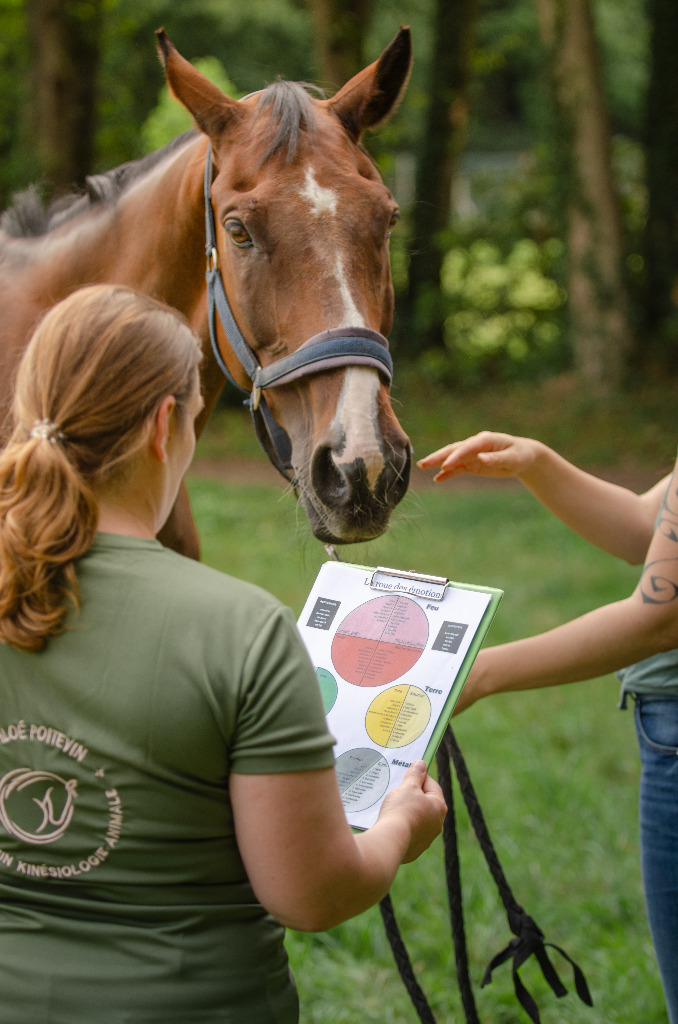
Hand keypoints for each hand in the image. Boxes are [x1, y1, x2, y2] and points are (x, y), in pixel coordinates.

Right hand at [377, 760, 446, 861]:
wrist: (390, 841)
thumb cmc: (401, 810)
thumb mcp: (408, 787)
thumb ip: (415, 774)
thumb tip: (421, 764)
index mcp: (439, 807)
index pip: (432, 785)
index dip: (419, 777)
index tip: (408, 774)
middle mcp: (437, 824)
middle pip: (425, 803)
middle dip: (412, 796)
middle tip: (398, 791)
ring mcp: (426, 839)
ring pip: (417, 819)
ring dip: (407, 812)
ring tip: (392, 808)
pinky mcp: (414, 850)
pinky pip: (408, 833)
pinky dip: (401, 827)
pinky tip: (391, 823)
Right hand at [417, 431, 541, 482]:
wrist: (523, 456)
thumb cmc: (520, 455)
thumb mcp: (512, 458)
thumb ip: (496, 458)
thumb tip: (481, 459)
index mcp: (484, 440)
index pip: (466, 447)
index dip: (455, 456)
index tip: (445, 465)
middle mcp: (475, 445)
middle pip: (453, 450)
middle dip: (438, 456)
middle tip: (423, 463)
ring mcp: (472, 454)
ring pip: (452, 458)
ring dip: (438, 462)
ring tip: (422, 467)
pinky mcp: (472, 463)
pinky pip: (458, 468)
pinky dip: (448, 473)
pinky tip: (437, 479)